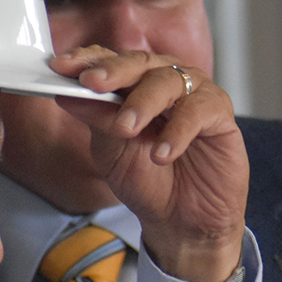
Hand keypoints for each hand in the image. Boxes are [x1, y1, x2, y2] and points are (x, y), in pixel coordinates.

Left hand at [52, 47, 246, 281]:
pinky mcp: (220, 115)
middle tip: (92, 83)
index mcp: (135, 85)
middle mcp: (166, 82)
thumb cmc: (149, 182)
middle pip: (140, 63)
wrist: (181, 221)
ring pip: (168, 81)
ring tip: (126, 129)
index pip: (111, 61)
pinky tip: (162, 153)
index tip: (61, 67)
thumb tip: (69, 93)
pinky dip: (177, 131)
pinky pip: (198, 111)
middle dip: (113, 72)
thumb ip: (96, 119)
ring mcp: (195, 94)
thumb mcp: (111, 151)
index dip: (87, 60)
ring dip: (143, 102)